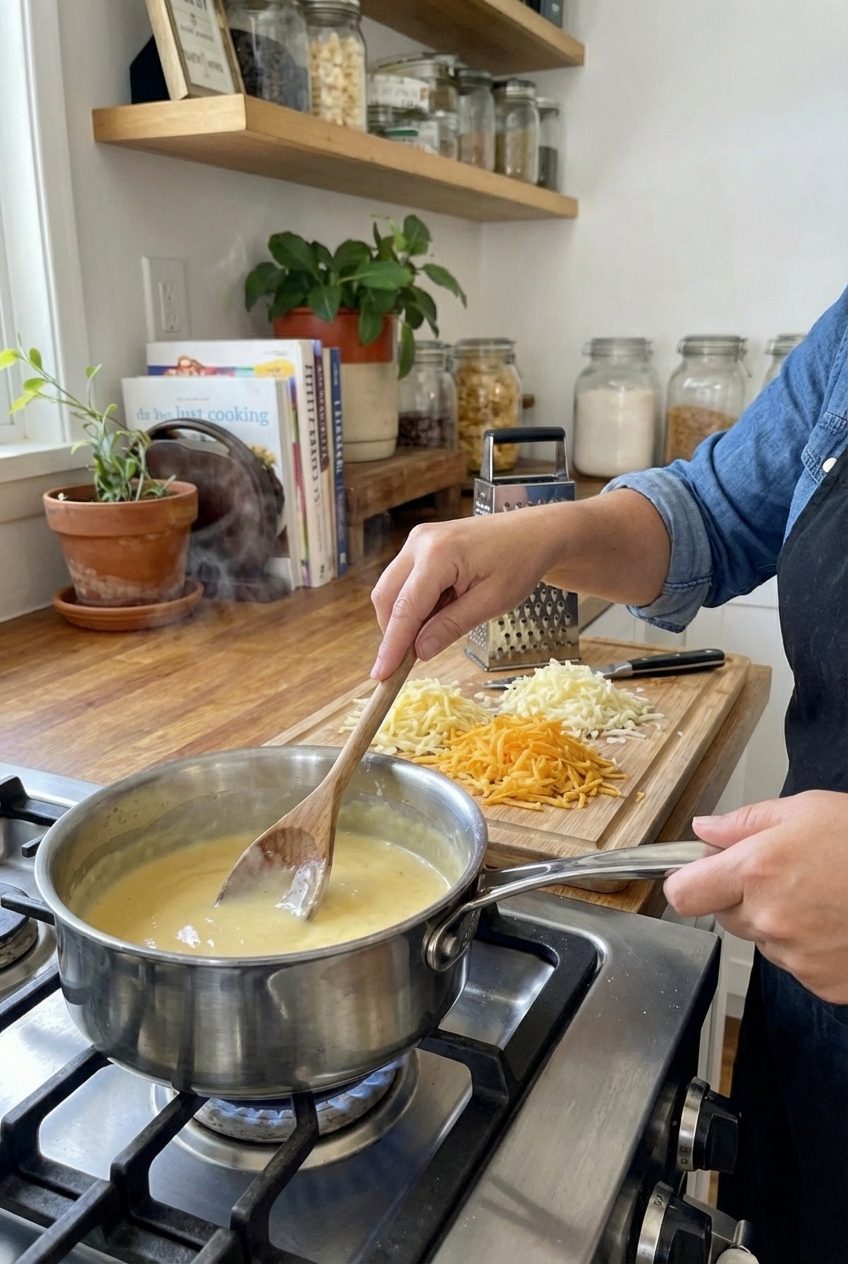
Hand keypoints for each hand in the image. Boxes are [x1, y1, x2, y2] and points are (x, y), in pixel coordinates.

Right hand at [370, 490, 670, 678]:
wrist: (534, 532)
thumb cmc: (520, 563)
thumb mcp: (491, 602)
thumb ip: (451, 626)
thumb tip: (419, 652)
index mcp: (438, 554)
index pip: (405, 608)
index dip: (392, 645)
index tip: (381, 675)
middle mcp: (420, 542)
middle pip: (387, 597)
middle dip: (393, 632)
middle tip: (407, 663)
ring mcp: (418, 540)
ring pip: (392, 589)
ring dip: (404, 618)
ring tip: (437, 630)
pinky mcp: (421, 545)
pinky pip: (405, 581)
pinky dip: (414, 604)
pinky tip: (439, 612)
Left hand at [664, 791, 847, 1003]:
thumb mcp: (805, 809)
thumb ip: (745, 822)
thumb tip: (705, 830)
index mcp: (756, 870)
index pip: (683, 893)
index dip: (686, 883)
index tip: (697, 875)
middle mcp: (770, 918)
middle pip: (723, 915)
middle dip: (740, 895)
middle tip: (783, 874)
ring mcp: (796, 956)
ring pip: (762, 939)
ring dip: (777, 921)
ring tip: (820, 895)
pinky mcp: (822, 982)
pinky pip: (796, 965)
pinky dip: (808, 947)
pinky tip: (836, 922)